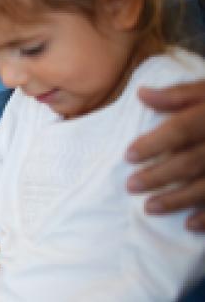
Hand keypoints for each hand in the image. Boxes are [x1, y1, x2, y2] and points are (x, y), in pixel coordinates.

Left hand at [131, 82, 204, 230]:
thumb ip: (181, 94)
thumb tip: (142, 94)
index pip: (182, 129)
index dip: (154, 143)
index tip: (128, 156)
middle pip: (192, 161)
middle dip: (159, 176)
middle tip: (131, 186)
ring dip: (178, 200)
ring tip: (150, 208)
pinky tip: (189, 225)